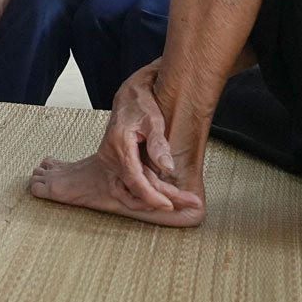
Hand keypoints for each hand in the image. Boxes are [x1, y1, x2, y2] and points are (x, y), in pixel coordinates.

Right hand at [100, 61, 198, 212]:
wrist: (127, 96)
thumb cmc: (140, 105)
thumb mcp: (153, 120)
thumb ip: (158, 144)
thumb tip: (168, 168)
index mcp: (119, 145)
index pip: (135, 180)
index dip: (153, 196)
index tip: (171, 205)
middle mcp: (110, 157)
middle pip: (135, 189)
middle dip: (162, 200)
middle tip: (191, 202)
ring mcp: (110, 162)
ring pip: (128, 191)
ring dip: (151, 201)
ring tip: (178, 203)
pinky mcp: (114, 164)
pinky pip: (126, 186)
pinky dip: (142, 194)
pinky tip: (160, 197)